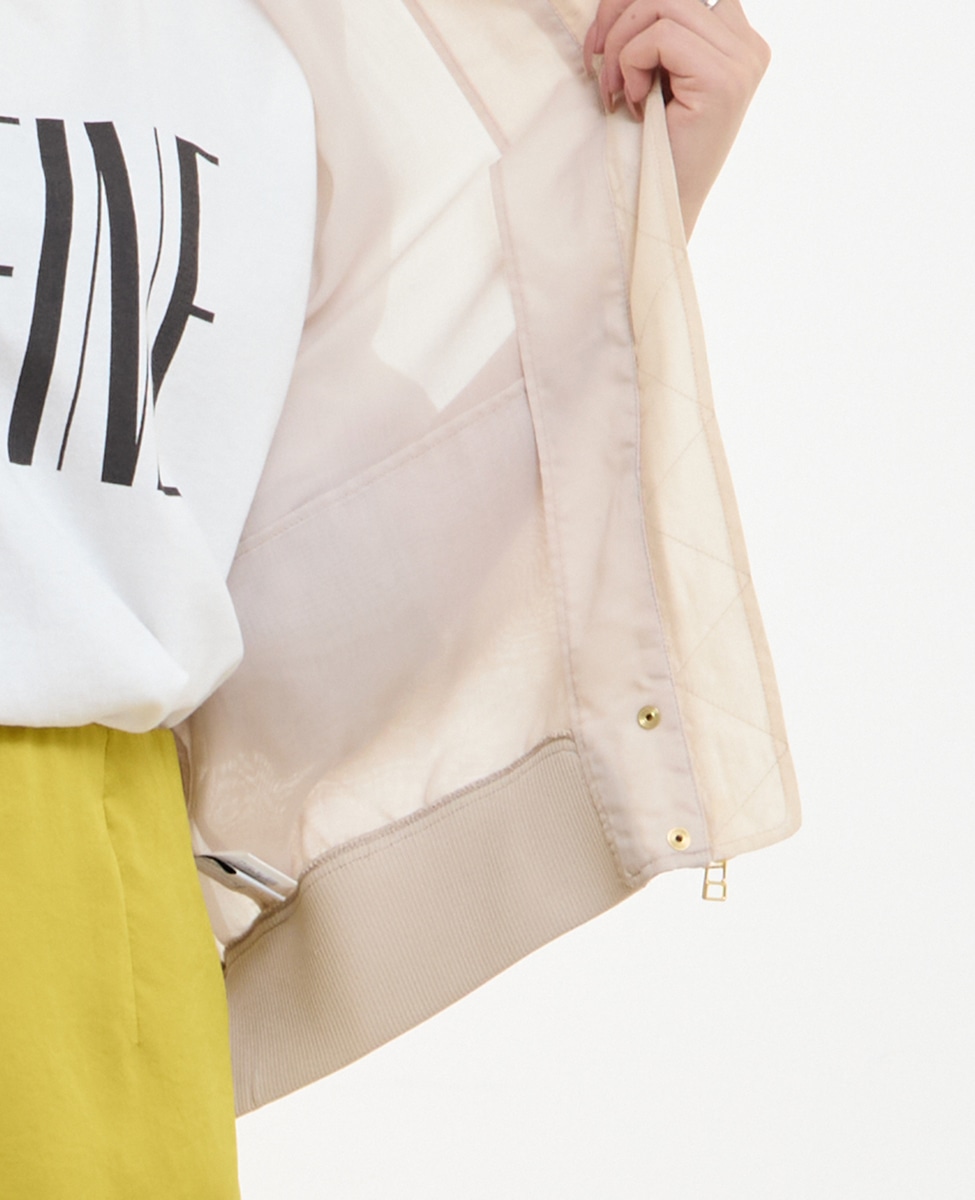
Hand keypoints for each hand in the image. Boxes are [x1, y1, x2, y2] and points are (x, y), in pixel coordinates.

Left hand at [584, 0, 769, 236]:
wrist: (662, 205)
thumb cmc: (652, 147)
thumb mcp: (657, 75)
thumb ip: (657, 32)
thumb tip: (620, 1)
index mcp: (737, 41)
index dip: (632, 7)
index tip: (603, 45)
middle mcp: (747, 46)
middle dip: (619, 16)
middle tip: (595, 60)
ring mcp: (740, 62)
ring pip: (664, 3)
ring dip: (622, 44)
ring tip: (615, 88)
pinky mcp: (723, 79)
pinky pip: (660, 36)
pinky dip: (631, 64)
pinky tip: (634, 101)